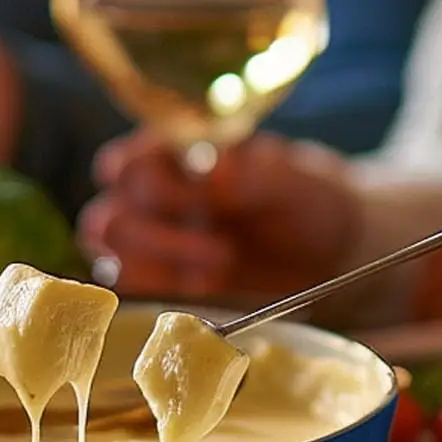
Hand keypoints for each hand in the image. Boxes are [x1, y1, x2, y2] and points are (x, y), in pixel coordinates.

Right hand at [79, 129, 360, 298]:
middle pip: (109, 217)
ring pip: (112, 254)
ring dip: (159, 265)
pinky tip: (209, 287)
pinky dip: (163, 290)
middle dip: (159, 238)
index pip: (126, 164)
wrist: (332, 248)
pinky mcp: (165, 280)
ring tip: (219, 266)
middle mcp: (152, 195)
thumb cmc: (308, 199)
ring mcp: (154, 239)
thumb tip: (209, 172)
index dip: (149, 185)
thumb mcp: (292, 179)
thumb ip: (251, 175)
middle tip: (222, 250)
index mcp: (174, 152)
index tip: (201, 198)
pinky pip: (134, 286)